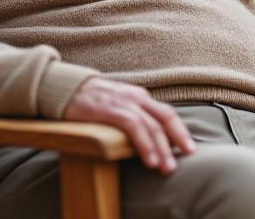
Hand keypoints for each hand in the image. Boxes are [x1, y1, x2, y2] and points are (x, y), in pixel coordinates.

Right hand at [64, 77, 195, 173]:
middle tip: (187, 157)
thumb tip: (148, 137)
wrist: (65, 88)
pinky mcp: (110, 109)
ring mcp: (124, 102)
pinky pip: (133, 127)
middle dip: (178, 139)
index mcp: (140, 97)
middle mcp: (137, 97)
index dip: (180, 130)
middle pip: (165, 117)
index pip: (167, 113)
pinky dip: (144, 143)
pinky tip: (149, 158)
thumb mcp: (118, 106)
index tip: (189, 147)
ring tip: (166, 167)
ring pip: (152, 125)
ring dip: (162, 148)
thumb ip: (133, 117)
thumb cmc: (92, 102)